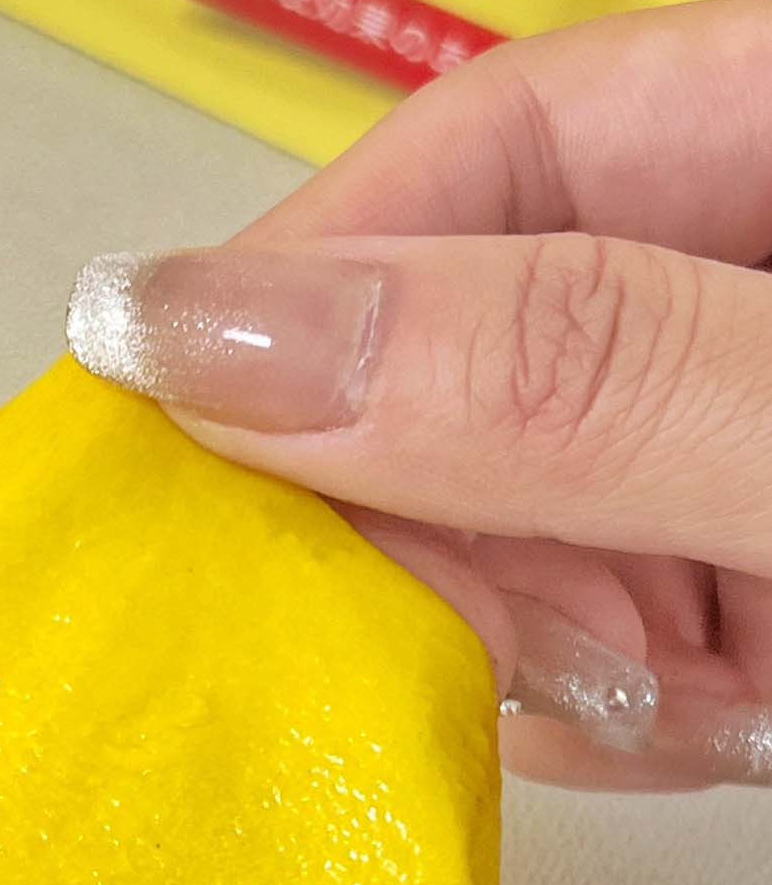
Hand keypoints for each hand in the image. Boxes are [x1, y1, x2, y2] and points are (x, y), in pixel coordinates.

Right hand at [67, 0, 771, 790]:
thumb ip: (565, 377)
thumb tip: (232, 343)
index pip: (491, 153)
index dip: (310, 274)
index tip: (168, 407)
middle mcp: (729, 308)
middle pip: (462, 359)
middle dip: (418, 514)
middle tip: (380, 617)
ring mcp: (713, 459)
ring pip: (502, 530)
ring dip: (520, 643)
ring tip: (614, 697)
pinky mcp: (721, 603)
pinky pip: (580, 647)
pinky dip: (597, 719)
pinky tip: (683, 731)